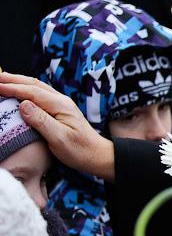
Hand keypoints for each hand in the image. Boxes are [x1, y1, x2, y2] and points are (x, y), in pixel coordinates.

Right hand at [0, 72, 114, 181]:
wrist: (97, 155)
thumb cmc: (79, 150)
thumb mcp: (59, 138)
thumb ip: (41, 121)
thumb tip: (23, 104)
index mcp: (60, 105)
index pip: (31, 92)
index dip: (12, 88)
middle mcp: (61, 101)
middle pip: (34, 85)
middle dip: (13, 79)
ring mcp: (61, 104)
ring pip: (37, 87)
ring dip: (19, 82)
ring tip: (3, 80)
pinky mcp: (60, 110)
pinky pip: (40, 95)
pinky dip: (26, 90)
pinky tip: (20, 91)